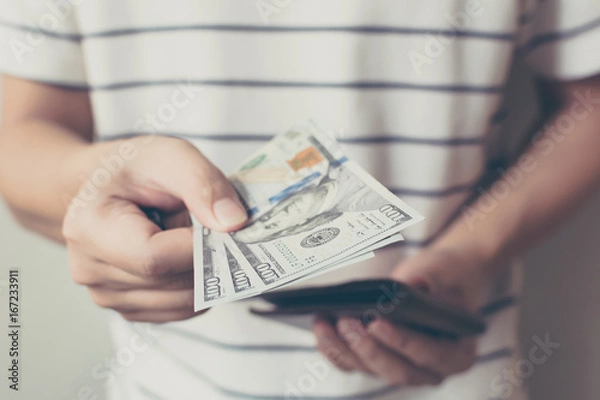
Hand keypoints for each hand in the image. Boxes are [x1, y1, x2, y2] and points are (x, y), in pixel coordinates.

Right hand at [62, 136, 247, 321]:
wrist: (108, 184)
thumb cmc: (134, 168)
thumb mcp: (171, 154)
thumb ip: (203, 183)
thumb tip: (234, 223)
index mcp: (90, 228)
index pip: (155, 258)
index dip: (200, 246)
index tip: (223, 225)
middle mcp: (90, 270)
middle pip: (173, 284)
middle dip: (208, 257)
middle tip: (213, 225)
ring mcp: (107, 295)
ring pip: (184, 303)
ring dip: (203, 272)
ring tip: (189, 235)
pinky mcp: (128, 309)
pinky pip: (181, 310)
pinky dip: (196, 285)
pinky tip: (185, 255)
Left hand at [313, 247, 491, 385]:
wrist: (439, 280)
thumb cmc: (445, 276)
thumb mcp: (444, 271)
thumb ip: (432, 279)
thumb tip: (415, 285)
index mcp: (457, 353)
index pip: (430, 354)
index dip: (403, 341)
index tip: (377, 322)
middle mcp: (429, 370)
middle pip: (397, 370)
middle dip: (367, 348)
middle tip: (346, 322)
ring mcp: (400, 369)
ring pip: (370, 369)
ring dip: (344, 348)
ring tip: (324, 322)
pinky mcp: (376, 362)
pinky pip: (352, 363)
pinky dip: (334, 348)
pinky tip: (321, 327)